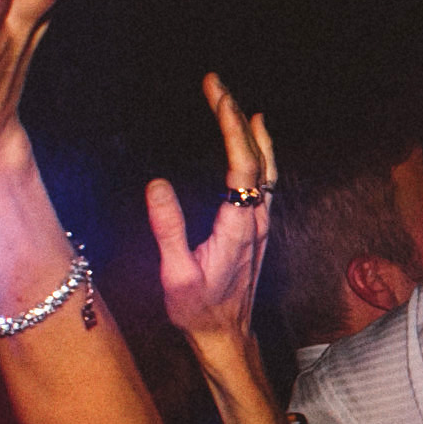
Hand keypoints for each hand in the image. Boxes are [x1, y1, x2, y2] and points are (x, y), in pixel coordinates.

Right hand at [148, 73, 276, 351]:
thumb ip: (169, 230)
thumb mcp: (175, 276)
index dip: (233, 126)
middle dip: (238, 117)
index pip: (243, 165)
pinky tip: (254, 138)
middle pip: (258, 158)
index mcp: (239, 227)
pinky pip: (265, 179)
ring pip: (266, 167)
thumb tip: (156, 185)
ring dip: (251, 132)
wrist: (227, 338)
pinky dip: (258, 151)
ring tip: (235, 102)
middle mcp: (257, 221)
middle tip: (216, 85)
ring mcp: (261, 224)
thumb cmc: (199, 312)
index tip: (219, 94)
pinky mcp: (258, 229)